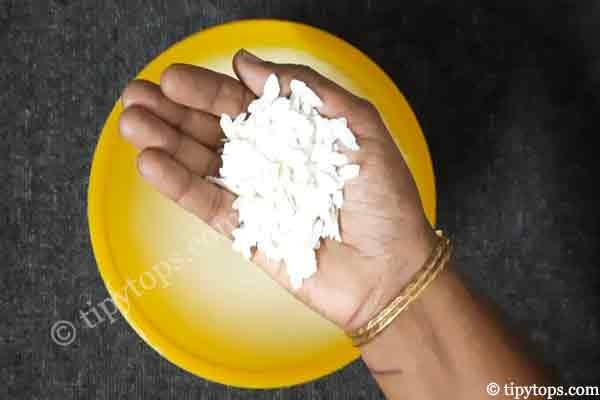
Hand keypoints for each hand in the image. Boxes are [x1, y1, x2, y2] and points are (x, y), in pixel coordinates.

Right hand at [119, 49, 436, 330]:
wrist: (391, 270)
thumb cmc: (385, 200)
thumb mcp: (360, 129)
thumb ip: (309, 91)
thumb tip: (246, 62)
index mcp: (292, 133)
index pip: (240, 104)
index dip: (205, 90)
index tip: (173, 78)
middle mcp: (267, 161)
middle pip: (211, 131)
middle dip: (172, 111)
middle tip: (136, 95)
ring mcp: (253, 196)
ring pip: (200, 164)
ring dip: (163, 142)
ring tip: (131, 123)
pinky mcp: (245, 231)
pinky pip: (206, 204)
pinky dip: (178, 185)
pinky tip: (149, 163)